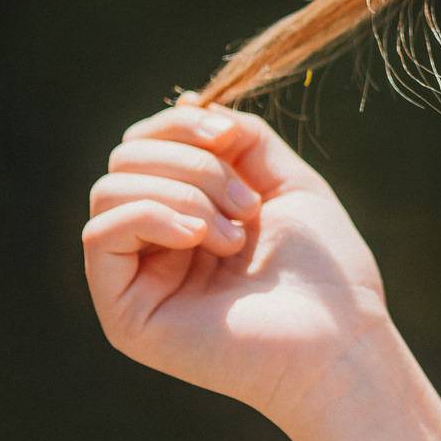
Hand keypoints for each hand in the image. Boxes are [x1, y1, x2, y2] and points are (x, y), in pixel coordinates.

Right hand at [83, 98, 392, 424]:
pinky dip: (152, 214)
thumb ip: (238, 139)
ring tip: (232, 233)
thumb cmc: (323, 268)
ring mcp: (136, 279)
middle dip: (192, 162)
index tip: (233, 136)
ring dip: (181, 192)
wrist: (339, 338)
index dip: (183, 124)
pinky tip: (200, 238)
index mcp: (189, 213)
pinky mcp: (123, 313)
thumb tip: (188, 101)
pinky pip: (101, 235)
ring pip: (109, 190)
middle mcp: (155, 244)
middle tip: (246, 205)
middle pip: (126, 159)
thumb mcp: (284, 180)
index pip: (148, 143)